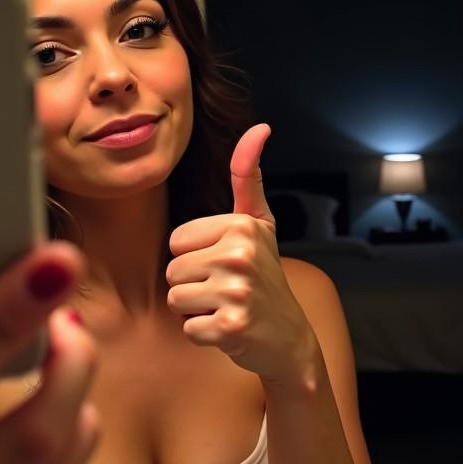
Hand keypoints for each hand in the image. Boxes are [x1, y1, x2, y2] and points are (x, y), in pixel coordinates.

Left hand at [165, 124, 317, 383]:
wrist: (289, 337)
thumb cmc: (265, 276)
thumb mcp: (259, 223)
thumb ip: (248, 176)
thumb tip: (259, 127)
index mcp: (242, 225)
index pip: (176, 241)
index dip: (195, 256)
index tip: (225, 264)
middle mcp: (240, 255)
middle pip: (173, 270)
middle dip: (194, 284)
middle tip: (227, 290)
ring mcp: (237, 292)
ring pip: (176, 298)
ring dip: (196, 309)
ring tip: (226, 307)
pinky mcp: (230, 327)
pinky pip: (187, 328)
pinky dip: (203, 334)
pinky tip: (229, 329)